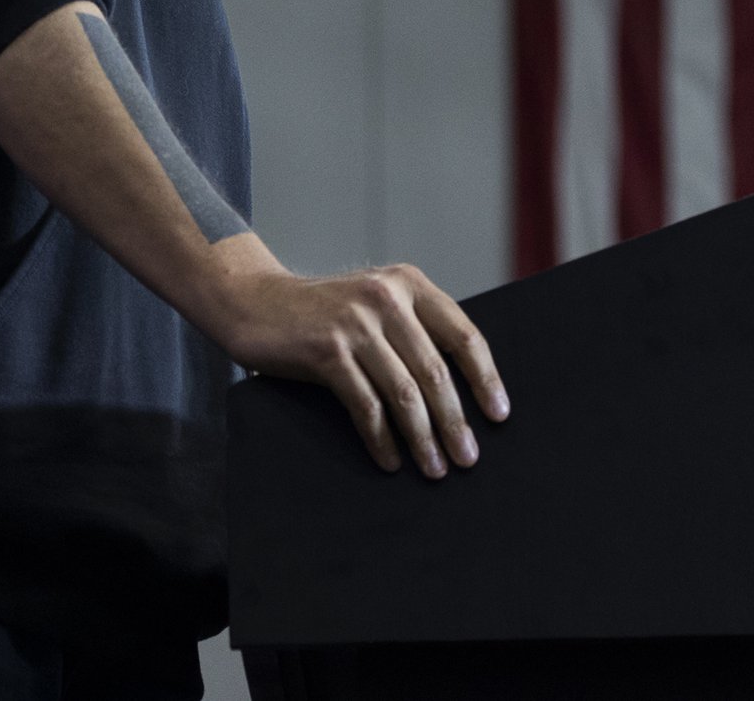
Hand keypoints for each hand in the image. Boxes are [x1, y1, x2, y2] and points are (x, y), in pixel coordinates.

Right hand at [212, 253, 509, 478]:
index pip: (463, 334)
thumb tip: (461, 391)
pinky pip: (366, 405)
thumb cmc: (322, 312)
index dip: (484, 378)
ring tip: (436, 468)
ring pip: (404, 392)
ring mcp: (355, 323)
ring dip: (423, 438)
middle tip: (468, 458)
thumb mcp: (374, 303)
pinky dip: (382, 438)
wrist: (255, 301)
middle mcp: (386, 298)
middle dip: (456, 421)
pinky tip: (391, 460)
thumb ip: (412, 328)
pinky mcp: (327, 351)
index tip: (498, 415)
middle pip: (435, 371)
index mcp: (408, 284)